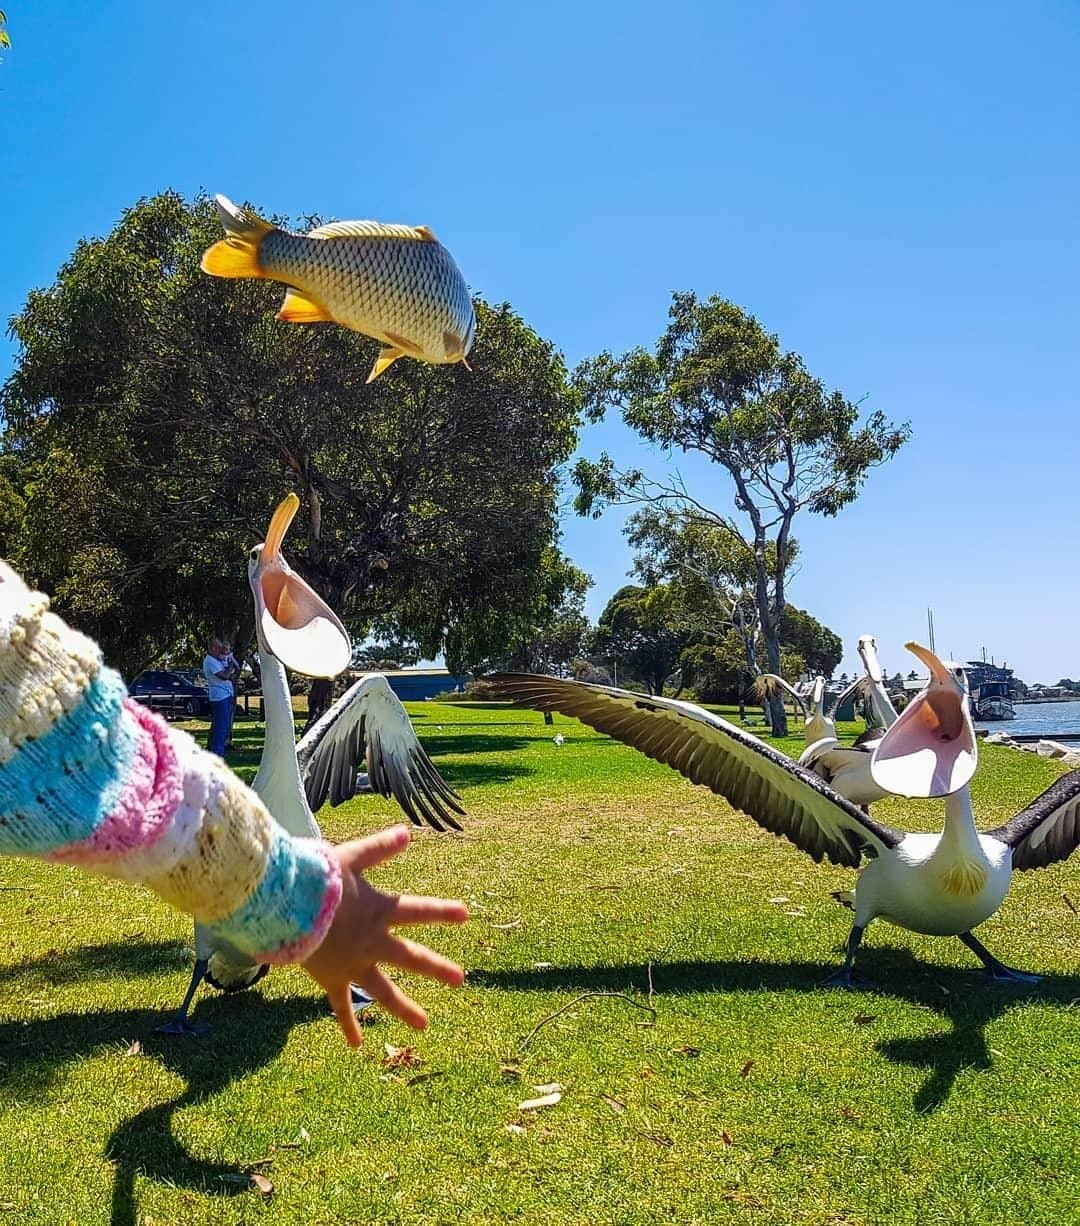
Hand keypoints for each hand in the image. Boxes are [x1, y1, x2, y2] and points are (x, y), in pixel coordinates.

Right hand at [301, 826, 467, 1045]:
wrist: (284, 908)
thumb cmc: (314, 879)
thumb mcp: (350, 857)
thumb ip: (379, 848)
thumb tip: (408, 832)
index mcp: (379, 911)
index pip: (418, 911)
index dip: (442, 913)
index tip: (466, 915)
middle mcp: (372, 941)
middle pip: (411, 957)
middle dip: (436, 968)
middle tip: (461, 979)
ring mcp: (353, 964)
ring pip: (383, 991)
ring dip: (404, 1007)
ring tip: (424, 1025)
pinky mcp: (331, 978)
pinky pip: (341, 1007)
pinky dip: (349, 1024)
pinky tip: (358, 1045)